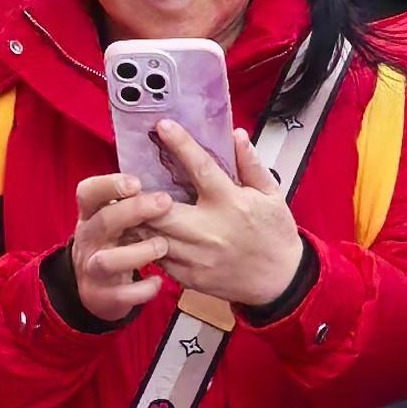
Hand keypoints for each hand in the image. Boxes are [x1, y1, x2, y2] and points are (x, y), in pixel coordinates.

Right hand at [69, 170, 172, 326]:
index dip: (109, 185)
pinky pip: (121, 295)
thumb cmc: (117, 242)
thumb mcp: (117, 217)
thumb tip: (168, 160)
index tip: (136, 181)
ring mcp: (93, 269)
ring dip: (137, 252)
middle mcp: (88, 239)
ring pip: (107, 261)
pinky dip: (141, 289)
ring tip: (163, 245)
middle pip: (103, 221)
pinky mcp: (102, 296)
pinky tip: (158, 282)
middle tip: (165, 202)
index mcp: (91, 214)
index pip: (87, 192)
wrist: (97, 289)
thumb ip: (132, 198)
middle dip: (133, 211)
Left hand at [132, 127, 308, 314]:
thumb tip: (236, 135)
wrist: (281, 281)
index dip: (180, 144)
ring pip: (152, 235)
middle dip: (139, 194)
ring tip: (125, 206)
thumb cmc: (275, 235)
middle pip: (161, 208)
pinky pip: (158, 259)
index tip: (163, 126)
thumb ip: (251, 164)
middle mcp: (210, 230)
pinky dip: (146, 244)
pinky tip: (141, 233)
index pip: (201, 168)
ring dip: (136, 220)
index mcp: (230, 203)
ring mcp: (197, 256)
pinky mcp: (190, 277)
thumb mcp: (272, 195)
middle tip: (126, 180)